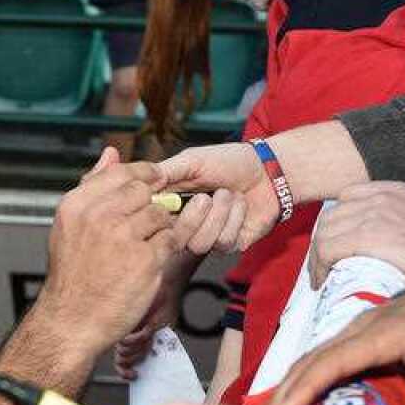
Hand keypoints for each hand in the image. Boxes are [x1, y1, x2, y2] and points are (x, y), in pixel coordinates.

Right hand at [40, 149, 211, 354]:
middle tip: (147, 223)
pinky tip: (151, 260)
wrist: (72, 321)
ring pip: (161, 215)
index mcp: (77, 205)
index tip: (153, 181)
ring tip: (144, 246)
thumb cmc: (72, 275)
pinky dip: (166, 248)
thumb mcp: (70, 225)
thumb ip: (92, 186)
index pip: (121, 172)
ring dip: (160, 229)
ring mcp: (123, 238)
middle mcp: (98, 217)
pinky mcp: (146, 260)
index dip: (143, 174)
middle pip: (145, 191)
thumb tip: (110, 153)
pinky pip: (170, 239)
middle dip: (152, 204)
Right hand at [158, 143, 277, 251]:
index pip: (152, 222)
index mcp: (172, 205)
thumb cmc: (229, 161)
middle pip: (174, 240)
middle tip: (205, 197)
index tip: (167, 202)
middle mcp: (187, 225)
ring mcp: (209, 236)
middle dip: (191, 219)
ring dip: (218, 215)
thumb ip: (165, 172)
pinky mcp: (231, 244)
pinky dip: (235, 218)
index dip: (156, 217)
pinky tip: (241, 204)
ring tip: (227, 194)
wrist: (267, 169)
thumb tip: (137, 182)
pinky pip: (224, 242)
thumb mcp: (192, 160)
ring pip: (199, 244)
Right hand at [269, 294, 404, 404]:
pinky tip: (292, 399)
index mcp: (381, 335)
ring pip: (310, 355)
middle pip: (310, 358)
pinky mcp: (354, 335)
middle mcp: (358, 327)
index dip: (305, 388)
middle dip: (284, 391)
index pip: (332, 362)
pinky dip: (302, 377)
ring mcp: (353, 328)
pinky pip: (320, 355)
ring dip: (288, 384)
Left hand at [309, 182, 404, 287]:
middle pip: (331, 218)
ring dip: (318, 258)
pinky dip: (320, 266)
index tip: (334, 247)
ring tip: (322, 278)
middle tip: (323, 268)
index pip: (346, 199)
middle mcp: (380, 198)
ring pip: (325, 234)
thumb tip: (376, 243)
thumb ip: (395, 222)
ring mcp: (373, 214)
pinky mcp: (368, 235)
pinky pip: (328, 248)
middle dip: (322, 244)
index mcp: (393, 190)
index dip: (336, 225)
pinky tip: (324, 281)